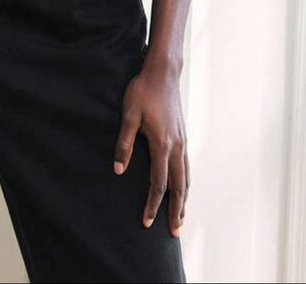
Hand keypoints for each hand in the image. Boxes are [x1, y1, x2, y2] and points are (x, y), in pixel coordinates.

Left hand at [113, 60, 188, 236]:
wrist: (163, 72)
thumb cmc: (143, 91)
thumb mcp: (128, 114)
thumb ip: (123, 143)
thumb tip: (118, 170)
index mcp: (162, 144)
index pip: (158, 183)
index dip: (152, 205)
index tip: (146, 222)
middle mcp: (176, 146)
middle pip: (178, 187)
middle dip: (175, 211)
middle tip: (173, 233)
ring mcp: (182, 141)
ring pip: (186, 178)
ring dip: (183, 200)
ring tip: (180, 218)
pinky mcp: (183, 136)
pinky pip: (187, 167)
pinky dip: (186, 183)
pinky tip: (183, 188)